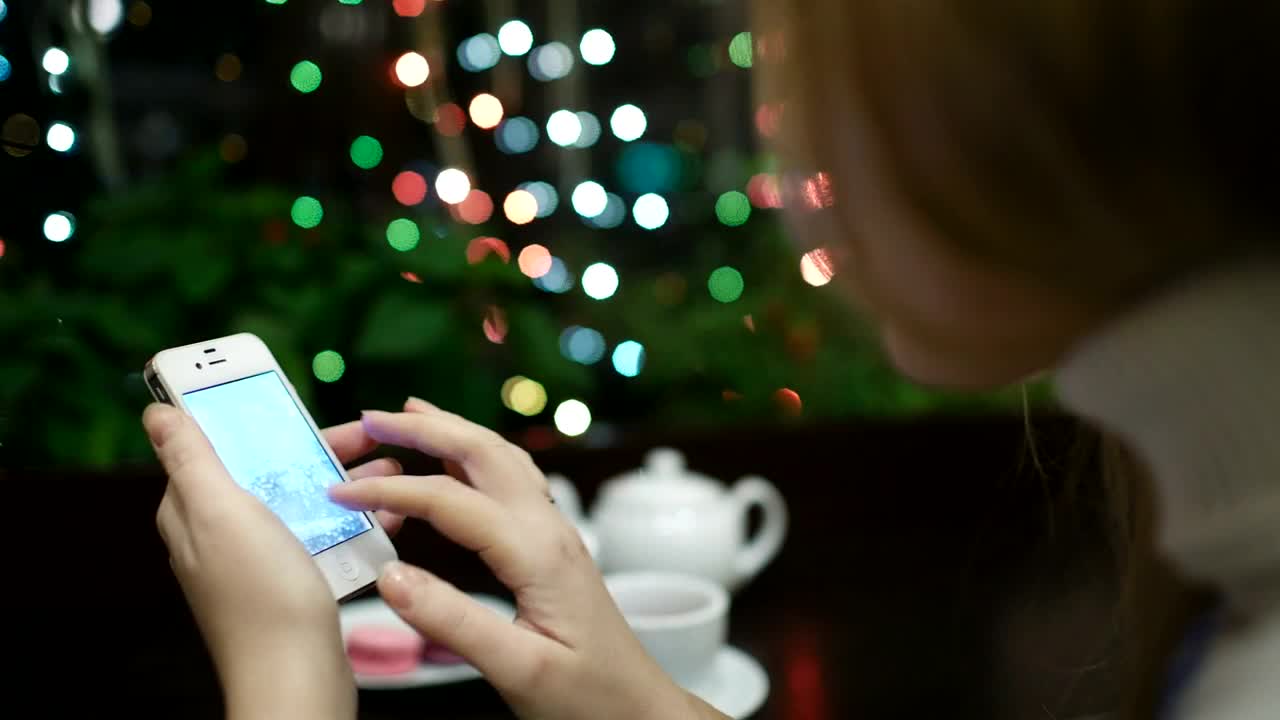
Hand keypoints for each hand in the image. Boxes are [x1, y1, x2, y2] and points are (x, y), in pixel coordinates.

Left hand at [142, 404, 401, 719]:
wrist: (297, 678)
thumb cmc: (259, 597)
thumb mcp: (220, 513)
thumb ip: (191, 459)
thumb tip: (157, 411)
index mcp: (196, 510)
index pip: (214, 444)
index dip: (244, 413)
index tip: (278, 389)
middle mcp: (224, 533)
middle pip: (269, 468)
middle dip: (315, 445)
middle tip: (365, 430)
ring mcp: (261, 559)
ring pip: (304, 500)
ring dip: (346, 479)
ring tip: (390, 467)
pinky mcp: (295, 582)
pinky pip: (326, 535)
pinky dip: (356, 519)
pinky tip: (389, 513)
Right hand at [328, 398, 726, 719]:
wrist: (638, 707)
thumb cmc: (589, 694)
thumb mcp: (519, 670)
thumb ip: (455, 622)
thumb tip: (389, 576)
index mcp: (537, 552)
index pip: (451, 499)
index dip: (391, 489)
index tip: (338, 492)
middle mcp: (547, 527)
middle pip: (482, 452)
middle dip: (422, 427)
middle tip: (367, 418)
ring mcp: (552, 530)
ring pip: (499, 457)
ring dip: (450, 431)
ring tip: (404, 416)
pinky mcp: (550, 543)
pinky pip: (509, 479)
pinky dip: (472, 455)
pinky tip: (455, 458)